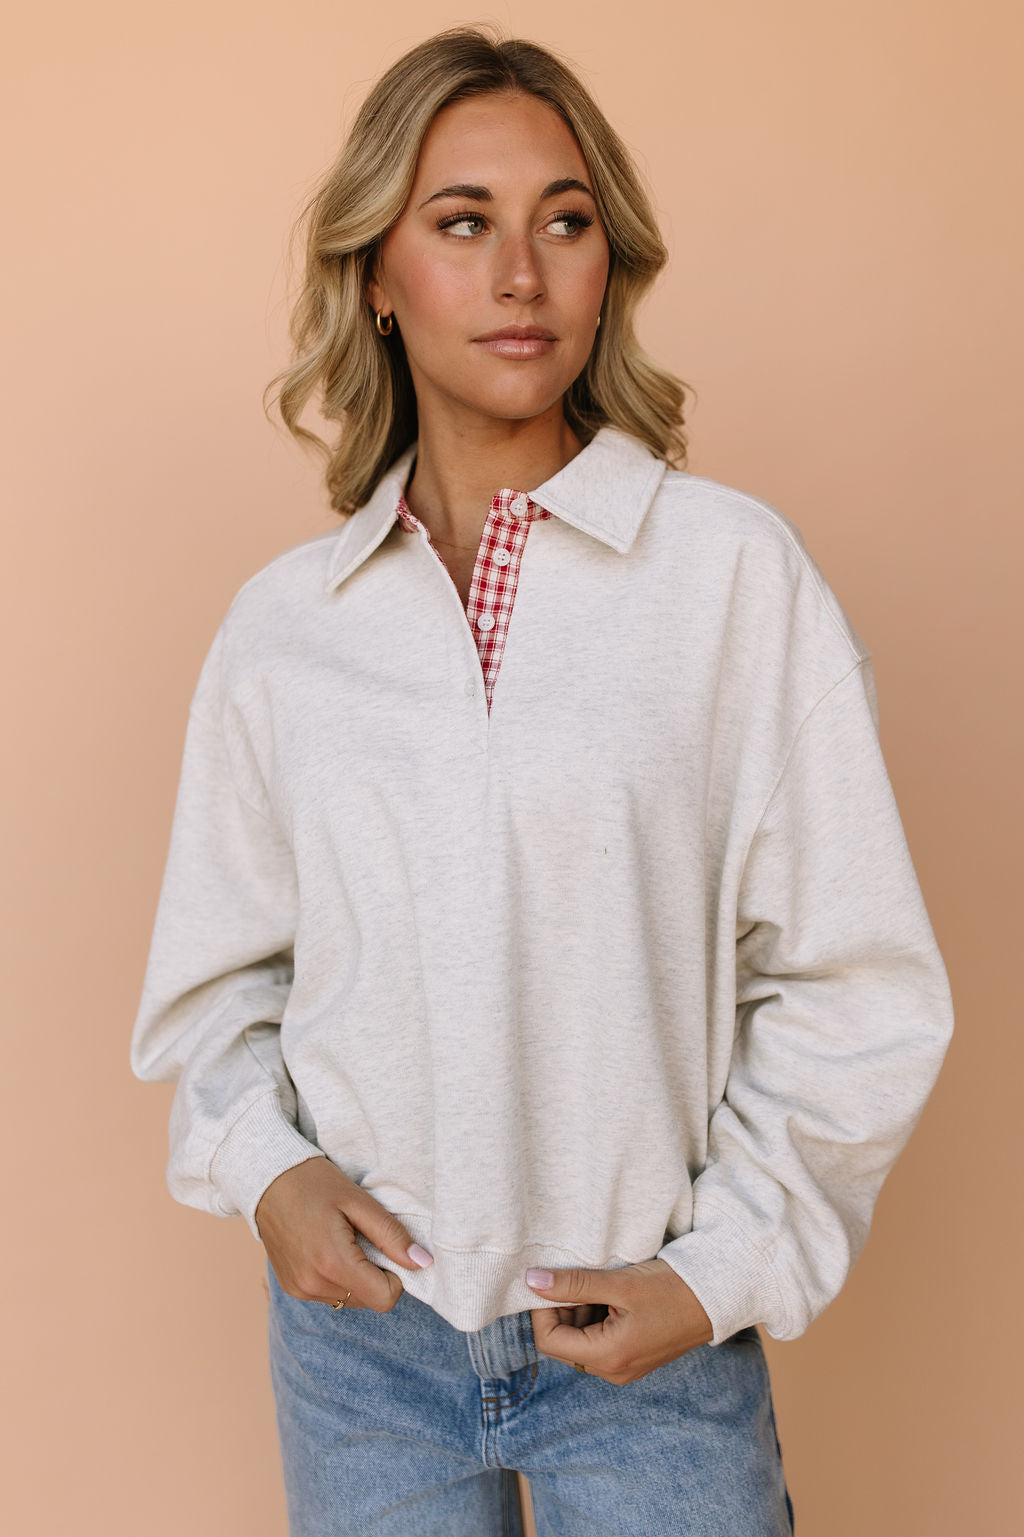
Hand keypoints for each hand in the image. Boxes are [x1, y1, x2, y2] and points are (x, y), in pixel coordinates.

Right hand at [255, 1156, 433, 1311]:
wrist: (266, 1178)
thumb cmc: (314, 1182)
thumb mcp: (358, 1201)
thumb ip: (391, 1235)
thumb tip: (424, 1262)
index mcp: (332, 1263)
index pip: (385, 1299)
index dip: (396, 1276)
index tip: (386, 1247)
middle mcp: (313, 1285)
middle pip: (368, 1300)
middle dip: (375, 1274)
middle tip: (361, 1236)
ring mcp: (299, 1290)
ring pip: (350, 1300)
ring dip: (357, 1277)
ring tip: (342, 1239)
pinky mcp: (292, 1289)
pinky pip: (330, 1295)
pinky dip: (338, 1277)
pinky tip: (326, 1247)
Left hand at [526, 1257, 713, 1383]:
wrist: (718, 1296)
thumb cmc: (672, 1289)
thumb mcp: (620, 1283)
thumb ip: (573, 1284)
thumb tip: (531, 1281)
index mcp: (608, 1358)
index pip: (549, 1340)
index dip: (541, 1309)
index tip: (549, 1279)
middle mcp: (613, 1371)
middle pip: (563, 1342)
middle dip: (561, 1308)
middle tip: (576, 1277)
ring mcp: (624, 1366)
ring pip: (580, 1339)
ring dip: (579, 1310)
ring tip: (598, 1282)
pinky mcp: (633, 1355)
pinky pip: (599, 1339)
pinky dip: (595, 1315)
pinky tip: (610, 1293)